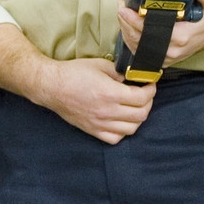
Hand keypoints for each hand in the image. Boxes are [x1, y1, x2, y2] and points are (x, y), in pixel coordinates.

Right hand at [32, 57, 155, 143]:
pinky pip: (115, 138)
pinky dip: (123, 131)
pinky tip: (121, 121)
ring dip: (138, 118)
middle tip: (145, 95)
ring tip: (135, 108)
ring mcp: (100, 123)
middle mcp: (107, 111)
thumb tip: (132, 79)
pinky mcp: (93, 130)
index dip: (151, 90)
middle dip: (148, 103)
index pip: (142, 98)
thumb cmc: (73, 73)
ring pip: (131, 129)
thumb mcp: (101, 65)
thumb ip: (120, 73)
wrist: (52, 86)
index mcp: (110, 93)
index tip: (150, 85)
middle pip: (141, 114)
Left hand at [115, 0, 203, 59]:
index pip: (151, 30)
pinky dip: (130, 39)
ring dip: (126, 30)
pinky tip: (128, 28)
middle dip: (126, 22)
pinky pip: (139, 52)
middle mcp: (172, 50)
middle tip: (121, 7)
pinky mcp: (161, 60)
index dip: (134, 19)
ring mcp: (165, 57)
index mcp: (181, 37)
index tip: (126, 9)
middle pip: (138, 38)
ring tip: (122, 15)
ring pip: (136, 46)